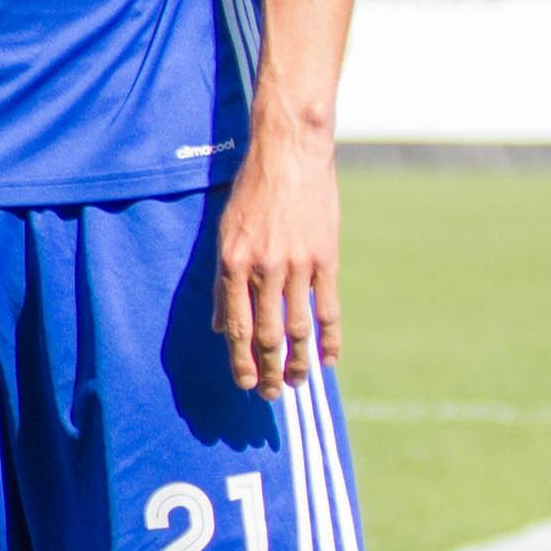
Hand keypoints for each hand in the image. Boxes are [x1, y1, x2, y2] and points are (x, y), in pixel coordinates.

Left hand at [214, 124, 342, 392]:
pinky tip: (329, 359)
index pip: (236, 326)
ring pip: (298, 327)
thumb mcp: (224, 233)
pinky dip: (330, 338)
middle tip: (270, 395)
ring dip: (297, 362)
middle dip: (268, 370)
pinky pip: (329, 308)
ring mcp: (297, 266)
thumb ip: (223, 282)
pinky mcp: (326, 259)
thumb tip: (220, 326)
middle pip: (266, 334)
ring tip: (297, 384)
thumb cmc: (252, 192)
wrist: (289, 155)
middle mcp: (263, 270)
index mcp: (233, 265)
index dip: (240, 360)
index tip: (244, 383)